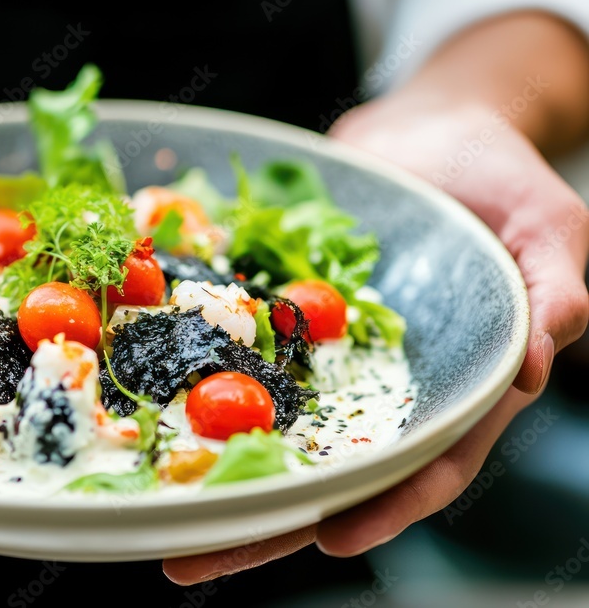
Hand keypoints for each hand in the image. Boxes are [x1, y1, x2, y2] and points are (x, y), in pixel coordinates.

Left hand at [163, 94, 588, 584]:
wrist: (427, 133)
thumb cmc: (501, 180)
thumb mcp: (548, 228)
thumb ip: (552, 293)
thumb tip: (533, 366)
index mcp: (456, 389)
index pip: (425, 465)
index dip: (385, 507)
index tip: (331, 540)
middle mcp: (384, 389)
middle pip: (327, 472)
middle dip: (265, 522)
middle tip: (188, 560)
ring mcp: (329, 359)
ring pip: (273, 431)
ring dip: (218, 474)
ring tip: (153, 515)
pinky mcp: (287, 323)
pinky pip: (243, 361)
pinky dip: (199, 389)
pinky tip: (146, 411)